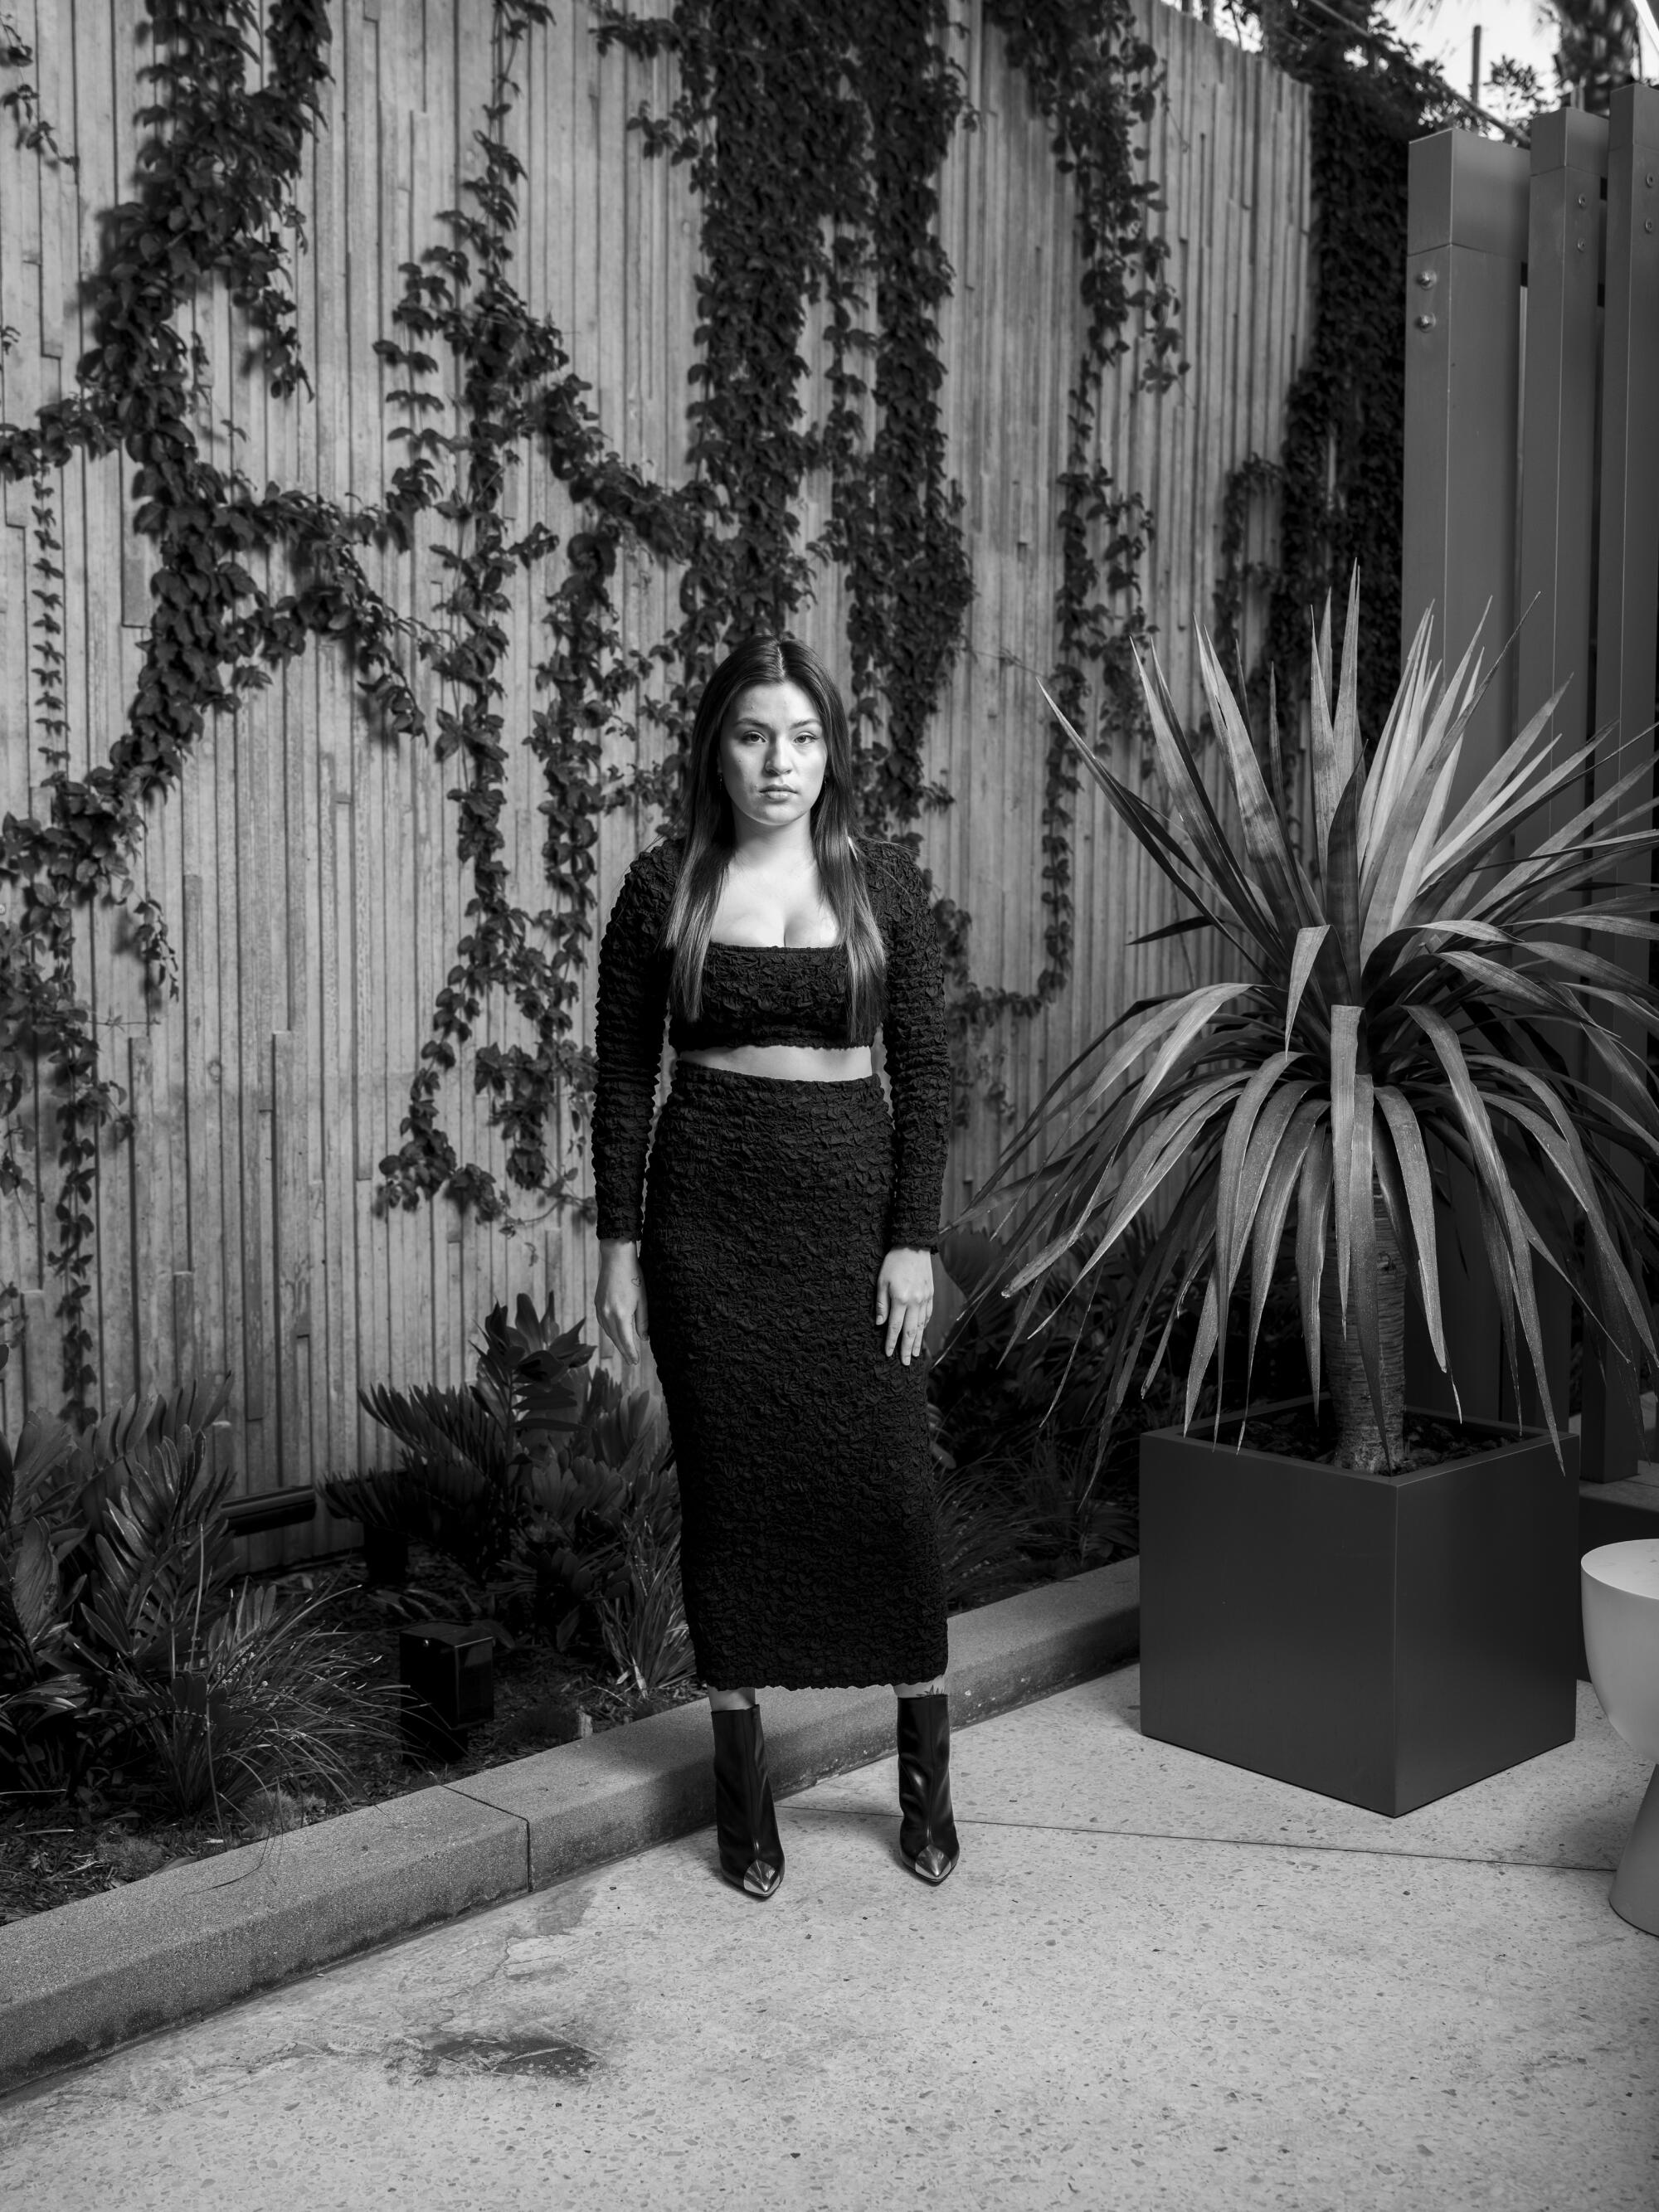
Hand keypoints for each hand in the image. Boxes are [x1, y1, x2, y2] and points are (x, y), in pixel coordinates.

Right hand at [596, 1239, 649, 1363]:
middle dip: (624, 1351)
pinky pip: (603, 1323)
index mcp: (621, 1315)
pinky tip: (615, 1333)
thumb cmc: (634, 1277)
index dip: (631, 1353)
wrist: (616, 1259)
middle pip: (616, 1339)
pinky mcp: (597, 1304)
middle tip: (631, 1361)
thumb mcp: (643, 1300)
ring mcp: (600, 1309)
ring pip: (608, 1332)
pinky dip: (610, 1331)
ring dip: (617, 1342)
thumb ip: (643, 1322)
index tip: (635, 1362)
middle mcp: (607, 1315)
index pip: (626, 1341)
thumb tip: (644, 1339)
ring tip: (625, 1350)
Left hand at [875, 1247, 933, 1365]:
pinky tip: (922, 1333)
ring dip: (918, 1342)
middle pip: (911, 1331)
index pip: (895, 1327)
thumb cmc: (893, 1262)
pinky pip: (928, 1315)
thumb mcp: (881, 1281)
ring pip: (922, 1326)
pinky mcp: (931, 1294)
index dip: (891, 1342)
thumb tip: (880, 1323)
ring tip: (916, 1354)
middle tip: (905, 1363)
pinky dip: (925, 1326)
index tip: (888, 1354)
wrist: (913, 1245)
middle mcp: (915, 1302)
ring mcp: (925, 1299)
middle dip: (907, 1349)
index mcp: (901, 1300)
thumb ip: (881, 1304)